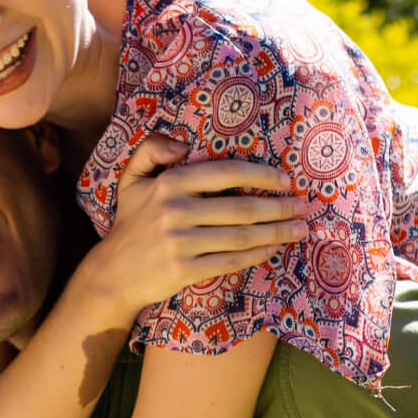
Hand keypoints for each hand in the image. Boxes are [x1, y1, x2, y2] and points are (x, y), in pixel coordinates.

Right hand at [81, 136, 304, 325]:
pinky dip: (257, 254)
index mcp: (168, 183)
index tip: (285, 180)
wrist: (113, 273)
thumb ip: (151, 149)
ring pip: (241, 236)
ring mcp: (181, 243)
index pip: (226, 173)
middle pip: (241, 208)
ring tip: (299, 229)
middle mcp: (175, 211)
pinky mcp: (185, 270)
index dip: (261, 176)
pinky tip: (274, 248)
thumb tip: (184, 144)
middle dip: (279, 207)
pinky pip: (231, 261)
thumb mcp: (131, 179)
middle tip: (303, 207)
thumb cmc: (131, 223)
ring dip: (276, 232)